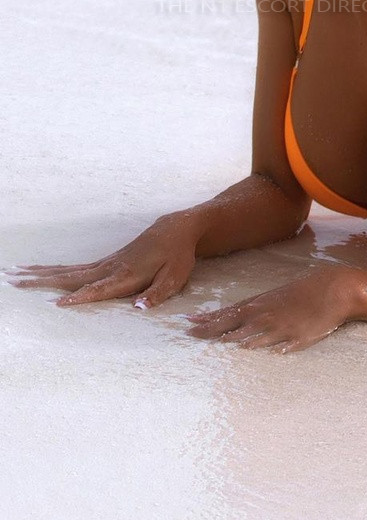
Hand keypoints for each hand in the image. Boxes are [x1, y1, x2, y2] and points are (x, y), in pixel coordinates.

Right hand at [6, 214, 198, 308]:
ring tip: (13, 275)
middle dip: (44, 281)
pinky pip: (74, 267)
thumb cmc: (178, 257)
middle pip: (72, 276)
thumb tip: (140, 309)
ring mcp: (105, 263)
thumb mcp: (176, 277)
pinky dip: (53, 270)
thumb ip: (158, 294)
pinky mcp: (105, 261)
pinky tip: (38, 272)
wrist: (176, 229)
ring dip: (40, 273)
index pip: (100, 288)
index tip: (58, 304)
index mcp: (127, 274)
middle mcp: (111, 267)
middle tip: (15, 282)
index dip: (81, 296)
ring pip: (68, 270)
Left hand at [185, 268, 352, 352]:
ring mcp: (280, 325)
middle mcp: (265, 314)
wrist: (334, 288)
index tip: (186, 323)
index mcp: (260, 304)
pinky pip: (278, 343)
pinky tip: (252, 351)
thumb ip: (257, 310)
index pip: (227, 313)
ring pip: (252, 335)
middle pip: (232, 323)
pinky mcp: (297, 335)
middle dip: (209, 329)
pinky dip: (264, 347)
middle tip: (188, 334)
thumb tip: (237, 325)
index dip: (207, 319)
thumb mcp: (277, 298)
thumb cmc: (304, 292)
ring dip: (232, 341)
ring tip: (212, 347)